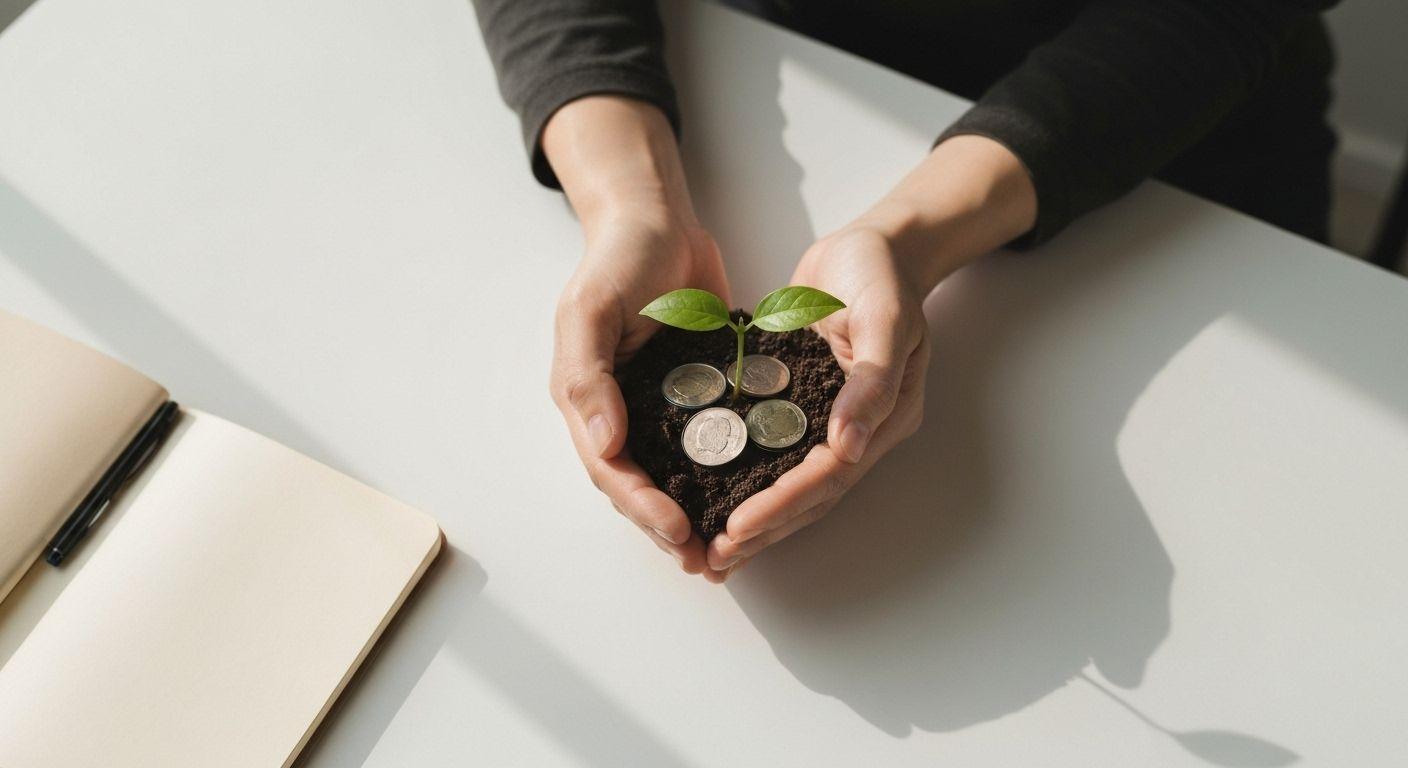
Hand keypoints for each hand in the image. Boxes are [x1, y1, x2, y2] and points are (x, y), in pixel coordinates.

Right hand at [543, 96, 733, 581]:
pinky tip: (756, 492)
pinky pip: (710, 439)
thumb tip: (603, 442)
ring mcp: (659, 403)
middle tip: (707, 561)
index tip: (678, 531)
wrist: (658, 219)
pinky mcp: (697, 390)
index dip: (642, 506)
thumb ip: (589, 374)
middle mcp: (620, 411)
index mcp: (587, 398)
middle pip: (642, 483)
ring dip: (698, 510)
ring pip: (676, 471)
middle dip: (670, 526)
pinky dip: (727, 470)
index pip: (611, 469)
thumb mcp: (591, 308)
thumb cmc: (618, 257)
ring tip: (729, 548)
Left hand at [707, 226, 929, 571]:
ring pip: (789, 480)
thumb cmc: (882, 272)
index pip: (830, 475)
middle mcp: (857, 428)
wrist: (875, 245)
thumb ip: (872, 379)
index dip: (784, 504)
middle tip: (715, 558)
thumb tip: (850, 444)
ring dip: (753, 515)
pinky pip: (771, 448)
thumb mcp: (886, 316)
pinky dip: (744, 474)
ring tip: (709, 546)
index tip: (740, 526)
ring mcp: (828, 418)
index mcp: (885, 416)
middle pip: (809, 494)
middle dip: (763, 528)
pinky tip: (708, 491)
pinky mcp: (800, 401)